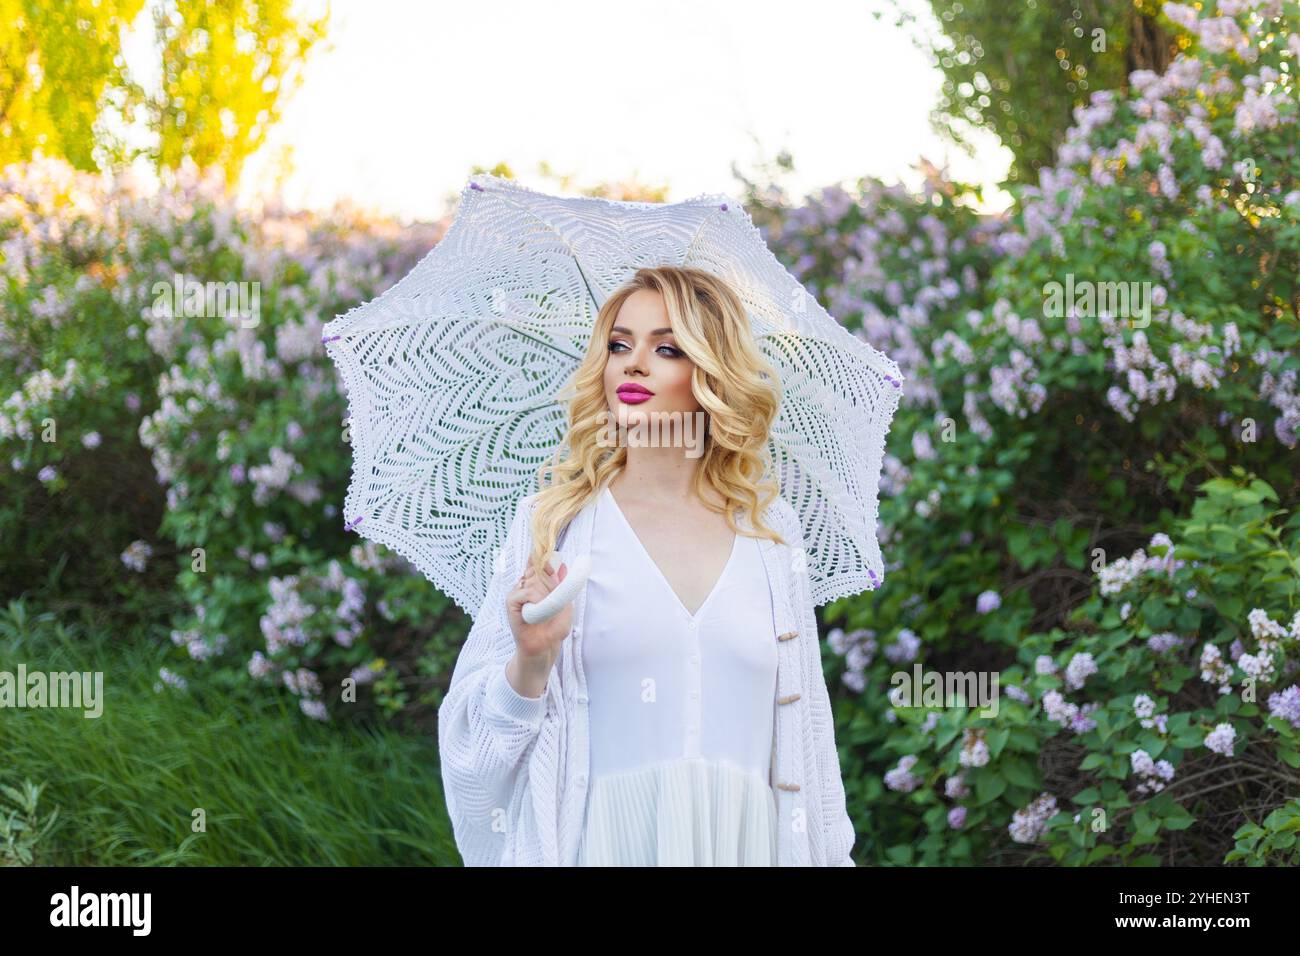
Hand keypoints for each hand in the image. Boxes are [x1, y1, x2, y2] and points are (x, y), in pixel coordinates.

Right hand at [506, 553, 573, 675]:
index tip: (550, 547)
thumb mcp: (565, 603)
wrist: (544, 648)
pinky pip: (528, 591)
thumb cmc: (554, 627)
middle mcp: (526, 583)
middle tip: (553, 599)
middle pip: (539, 567)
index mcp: (538, 582)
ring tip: (545, 611)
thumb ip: (562, 585)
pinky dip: (536, 600)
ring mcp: (517, 591)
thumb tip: (562, 565)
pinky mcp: (511, 600)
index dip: (543, 553)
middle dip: (550, 580)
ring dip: (546, 595)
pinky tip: (537, 612)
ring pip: (535, 580)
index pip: (538, 559)